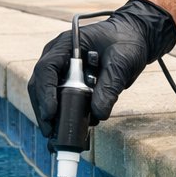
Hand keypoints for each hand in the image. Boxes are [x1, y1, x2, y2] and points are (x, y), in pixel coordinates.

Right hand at [29, 0, 175, 138]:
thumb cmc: (126, 43)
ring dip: (52, 116)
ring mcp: (62, 71)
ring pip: (46, 96)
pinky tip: (71, 131)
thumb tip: (98, 114)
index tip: (51, 112)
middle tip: (51, 132)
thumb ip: (109, 86)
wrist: (134, 39)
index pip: (46, 68)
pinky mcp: (70, 84)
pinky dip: (64, 116)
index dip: (46, 92)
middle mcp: (58, 58)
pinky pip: (61, 101)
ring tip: (58, 137)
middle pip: (40, 85)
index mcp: (65, 45)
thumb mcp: (121, 62)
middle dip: (44, 110)